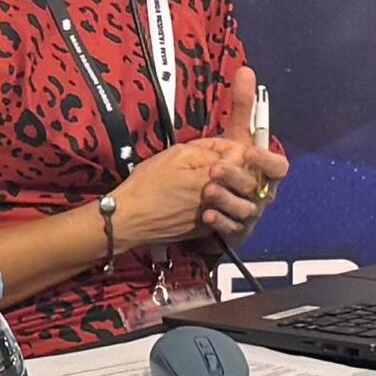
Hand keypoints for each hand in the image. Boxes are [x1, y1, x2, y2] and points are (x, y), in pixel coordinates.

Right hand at [114, 133, 288, 252]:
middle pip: (245, 179)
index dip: (233, 146)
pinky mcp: (206, 230)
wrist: (130, 219)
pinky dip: (219, 203)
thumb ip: (206, 150)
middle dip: (237, 167)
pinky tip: (204, 197)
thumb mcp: (176, 155)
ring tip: (215, 181)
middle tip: (223, 162)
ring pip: (236, 198)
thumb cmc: (147, 185)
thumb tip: (222, 150)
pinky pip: (223, 213)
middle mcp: (219, 199)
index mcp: (213, 176)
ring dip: (229, 187)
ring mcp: (214, 216)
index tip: (221, 146)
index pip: (242, 156)